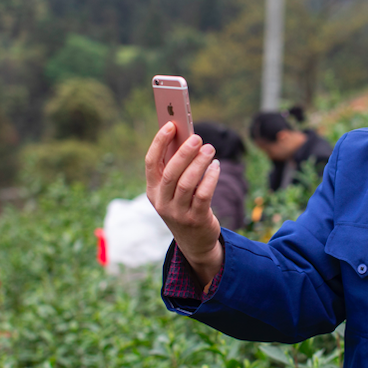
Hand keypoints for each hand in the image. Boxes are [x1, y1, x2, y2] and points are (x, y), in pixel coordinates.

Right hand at [145, 122, 222, 285]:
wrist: (194, 242)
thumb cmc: (184, 206)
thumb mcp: (174, 190)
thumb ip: (176, 168)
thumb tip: (187, 138)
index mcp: (152, 191)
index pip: (151, 163)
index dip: (159, 142)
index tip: (170, 125)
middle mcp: (162, 202)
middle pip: (170, 173)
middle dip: (184, 152)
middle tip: (197, 137)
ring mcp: (178, 212)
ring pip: (187, 183)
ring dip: (200, 163)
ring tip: (210, 149)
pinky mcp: (196, 219)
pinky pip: (203, 194)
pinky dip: (210, 177)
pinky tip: (216, 166)